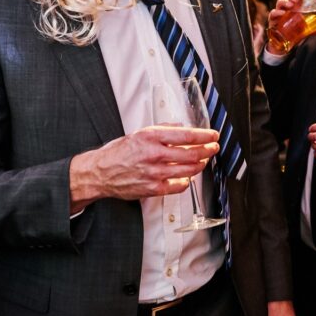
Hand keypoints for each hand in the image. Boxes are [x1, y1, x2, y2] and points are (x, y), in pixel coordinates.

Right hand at [70, 126, 218, 209]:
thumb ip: (162, 129)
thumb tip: (181, 127)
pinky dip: (187, 181)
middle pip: (192, 154)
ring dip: (201, 165)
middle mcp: (155, 155)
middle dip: (208, 150)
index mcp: (152, 137)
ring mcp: (155, 173)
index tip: (213, 135)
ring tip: (204, 160)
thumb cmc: (118, 152)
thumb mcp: (139, 133)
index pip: (187, 136)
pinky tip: (188, 176)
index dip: (204, 136)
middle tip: (214, 148)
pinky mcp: (154, 189)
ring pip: (189, 170)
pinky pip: (179, 186)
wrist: (101, 172)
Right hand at [265, 0, 306, 54]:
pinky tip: (282, 13)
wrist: (285, 43)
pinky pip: (273, 13)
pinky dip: (277, 12)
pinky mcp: (273, 20)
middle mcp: (288, 8)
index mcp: (296, 7)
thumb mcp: (307, 30)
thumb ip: (315, 29)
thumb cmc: (296, 33)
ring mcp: (280, 13)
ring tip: (290, 5)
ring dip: (284, 2)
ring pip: (280, 2)